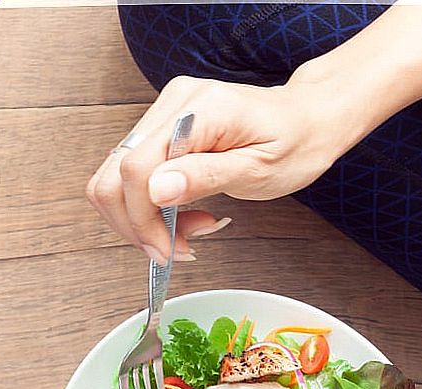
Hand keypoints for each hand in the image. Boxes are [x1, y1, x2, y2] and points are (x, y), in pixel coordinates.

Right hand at [85, 70, 368, 263]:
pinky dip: (149, 207)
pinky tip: (182, 215)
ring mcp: (164, 113)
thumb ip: (205, 177)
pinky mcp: (162, 127)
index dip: (143, 220)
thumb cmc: (294, 143)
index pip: (136, 169)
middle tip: (175, 248)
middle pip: (113, 175)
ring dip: (143, 219)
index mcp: (199, 110)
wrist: (308, 120)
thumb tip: (155, 190)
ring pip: (116, 179)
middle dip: (136, 225)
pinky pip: (133, 175)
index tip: (168, 251)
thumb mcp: (258, 170)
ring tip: (187, 232)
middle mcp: (173, 104)